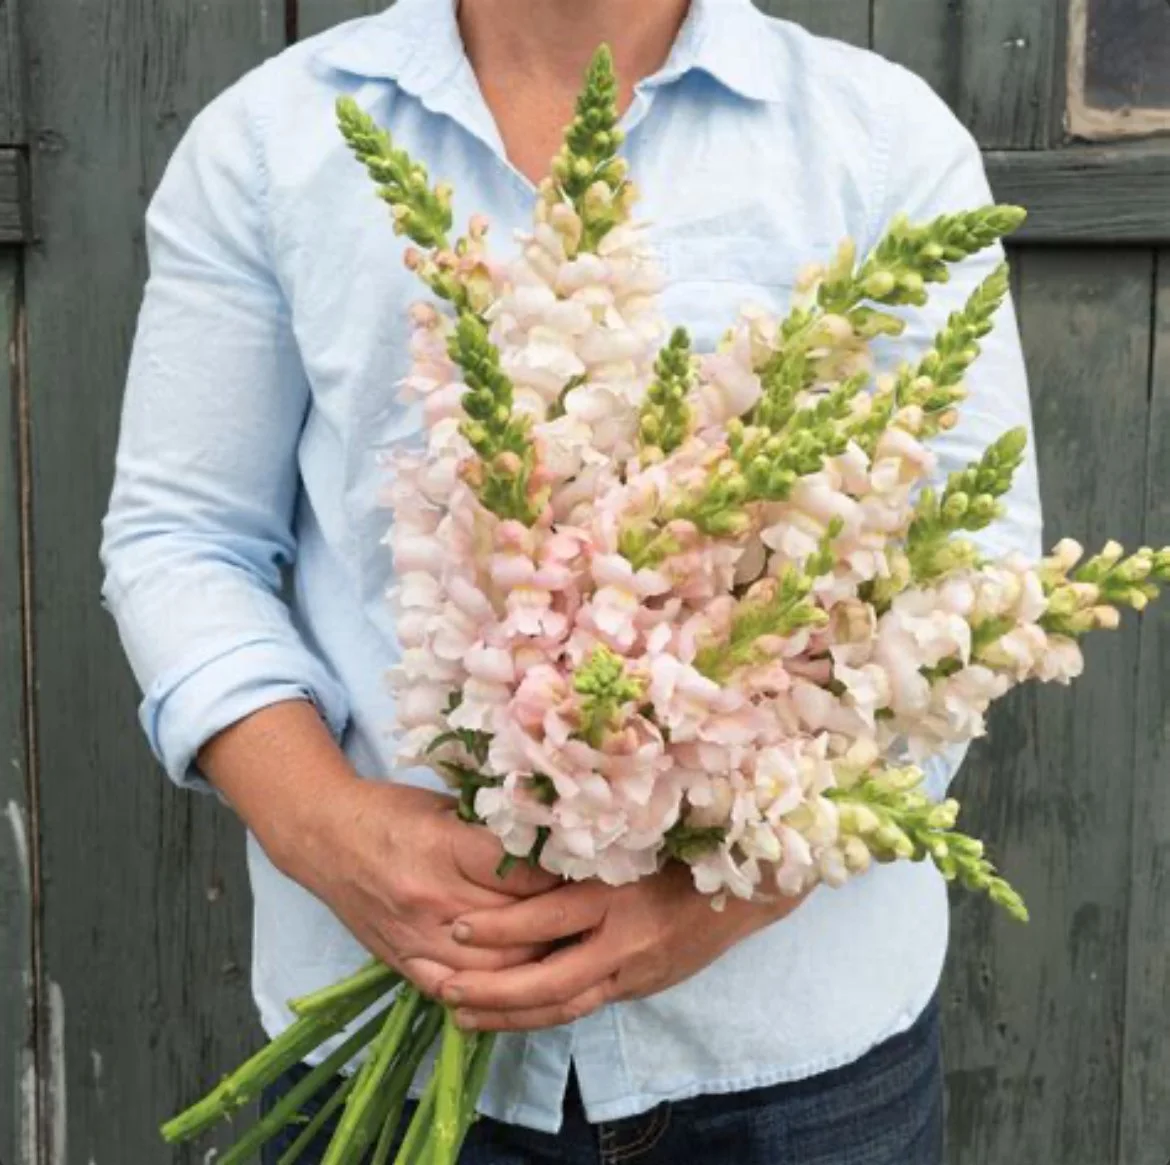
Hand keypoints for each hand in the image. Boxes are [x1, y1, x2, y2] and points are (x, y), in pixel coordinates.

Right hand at [274, 780, 560, 995]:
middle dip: (558, 925)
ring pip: (494, 971)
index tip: (585, 875)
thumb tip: (552, 844)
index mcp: (443, 848)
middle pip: (515, 926)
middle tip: (590, 918)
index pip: (521, 876)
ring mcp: (415, 936)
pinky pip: (456, 990)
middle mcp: (431, 898)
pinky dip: (491, 992)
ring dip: (534, 965)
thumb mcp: (446, 805)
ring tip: (565, 952)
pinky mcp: (403, 961)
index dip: (560, 878)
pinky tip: (519, 984)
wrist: (323, 838)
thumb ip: (493, 831)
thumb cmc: (389, 811)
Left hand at [438, 864, 807, 1030]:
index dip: (502, 927)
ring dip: (512, 1015)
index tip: (459, 925)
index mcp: (619, 893)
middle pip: (549, 980)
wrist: (752, 882)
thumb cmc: (686, 841)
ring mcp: (636, 970)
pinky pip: (585, 1004)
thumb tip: (522, 840)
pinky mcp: (642, 985)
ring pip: (565, 1006)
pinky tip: (511, 1015)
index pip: (547, 917)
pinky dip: (544, 1013)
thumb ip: (587, 846)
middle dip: (494, 990)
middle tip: (444, 988)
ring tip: (464, 1017)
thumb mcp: (635, 834)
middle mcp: (625, 940)